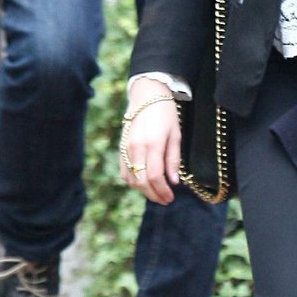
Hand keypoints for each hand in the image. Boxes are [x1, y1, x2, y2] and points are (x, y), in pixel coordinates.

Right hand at [120, 78, 180, 205]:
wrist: (146, 96)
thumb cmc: (165, 114)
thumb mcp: (175, 134)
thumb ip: (173, 159)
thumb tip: (174, 181)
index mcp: (152, 144)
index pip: (155, 176)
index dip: (163, 191)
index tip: (171, 198)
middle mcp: (136, 148)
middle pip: (142, 181)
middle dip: (154, 195)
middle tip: (165, 200)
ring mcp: (126, 148)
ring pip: (131, 179)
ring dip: (143, 190)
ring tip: (156, 193)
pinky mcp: (121, 148)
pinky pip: (124, 172)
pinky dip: (133, 182)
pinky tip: (144, 184)